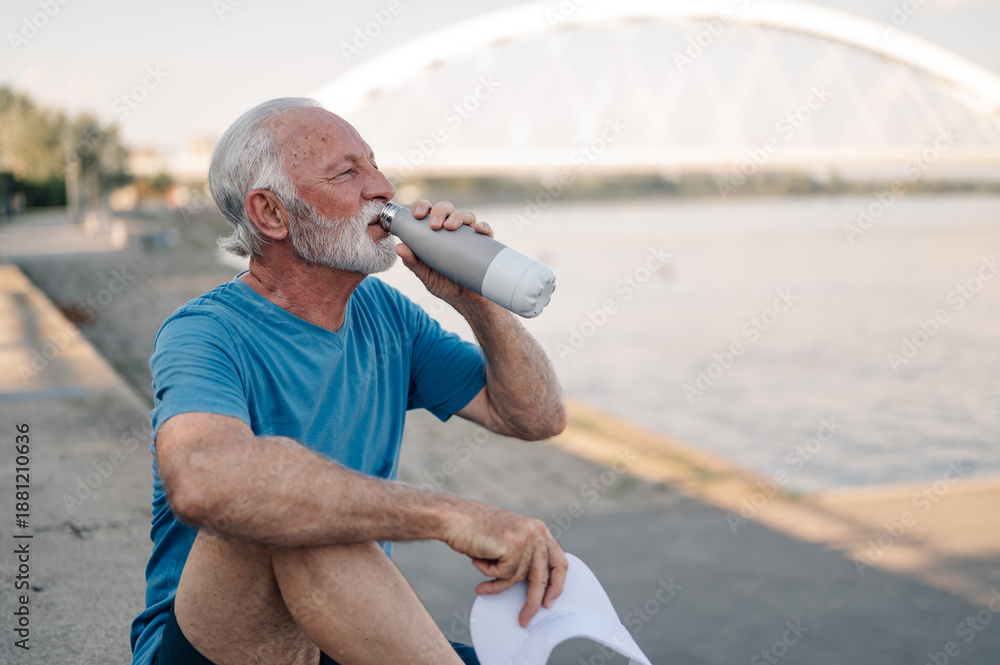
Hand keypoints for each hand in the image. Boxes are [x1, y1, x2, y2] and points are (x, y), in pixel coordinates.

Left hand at [395, 199, 494, 305]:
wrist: (465, 301)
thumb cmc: (443, 283)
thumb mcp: (425, 274)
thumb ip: (413, 262)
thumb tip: (399, 247)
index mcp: (435, 232)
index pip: (428, 211)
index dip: (422, 207)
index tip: (417, 214)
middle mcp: (452, 230)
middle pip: (447, 209)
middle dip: (439, 211)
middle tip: (433, 225)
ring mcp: (469, 236)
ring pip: (466, 216)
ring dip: (458, 217)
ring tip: (450, 227)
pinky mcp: (485, 245)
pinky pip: (486, 231)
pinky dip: (483, 227)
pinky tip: (478, 229)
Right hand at [442, 500, 567, 627]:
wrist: (452, 517)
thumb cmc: (474, 531)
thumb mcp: (507, 539)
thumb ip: (524, 555)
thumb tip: (535, 586)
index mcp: (538, 529)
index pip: (559, 561)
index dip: (556, 585)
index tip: (548, 602)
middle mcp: (536, 531)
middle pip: (542, 577)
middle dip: (532, 602)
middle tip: (524, 619)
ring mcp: (526, 537)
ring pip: (517, 578)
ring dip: (497, 582)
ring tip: (481, 575)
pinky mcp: (513, 545)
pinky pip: (503, 574)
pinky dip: (488, 572)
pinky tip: (477, 559)